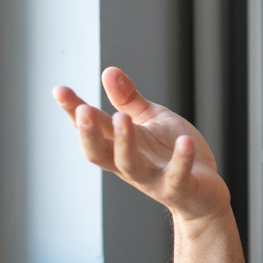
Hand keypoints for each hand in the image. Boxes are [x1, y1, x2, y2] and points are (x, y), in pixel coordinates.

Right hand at [53, 67, 229, 224]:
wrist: (203, 191)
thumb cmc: (171, 153)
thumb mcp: (150, 120)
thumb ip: (129, 100)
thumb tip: (108, 71)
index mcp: (119, 146)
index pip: (92, 129)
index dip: (74, 112)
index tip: (59, 90)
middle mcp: (129, 165)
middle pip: (100, 153)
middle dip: (89, 134)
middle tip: (83, 110)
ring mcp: (153, 179)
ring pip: (130, 165)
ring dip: (124, 143)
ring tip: (123, 118)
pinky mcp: (178, 189)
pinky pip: (177, 176)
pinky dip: (181, 160)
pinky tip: (184, 142)